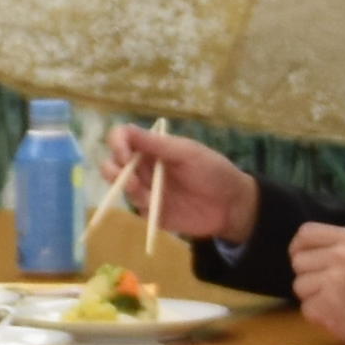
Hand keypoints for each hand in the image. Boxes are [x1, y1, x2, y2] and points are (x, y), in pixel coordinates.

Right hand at [104, 125, 255, 246]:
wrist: (231, 205)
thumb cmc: (213, 172)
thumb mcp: (188, 153)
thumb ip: (158, 145)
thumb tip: (126, 131)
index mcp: (153, 147)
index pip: (122, 138)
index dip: (117, 144)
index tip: (125, 155)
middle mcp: (144, 167)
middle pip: (112, 163)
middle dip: (114, 170)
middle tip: (133, 181)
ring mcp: (146, 190)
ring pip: (119, 187)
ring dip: (128, 190)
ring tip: (146, 196)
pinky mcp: (151, 213)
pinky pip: (135, 210)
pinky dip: (140, 208)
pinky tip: (156, 209)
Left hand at [287, 225, 344, 344]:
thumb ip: (335, 246)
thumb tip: (298, 248)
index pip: (306, 232)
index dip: (299, 248)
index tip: (305, 261)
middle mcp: (341, 256)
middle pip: (298, 261)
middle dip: (308, 276)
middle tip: (330, 287)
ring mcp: (333, 281)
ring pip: (298, 285)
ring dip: (312, 297)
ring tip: (336, 301)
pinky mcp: (327, 306)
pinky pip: (305, 308)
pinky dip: (317, 315)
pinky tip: (337, 314)